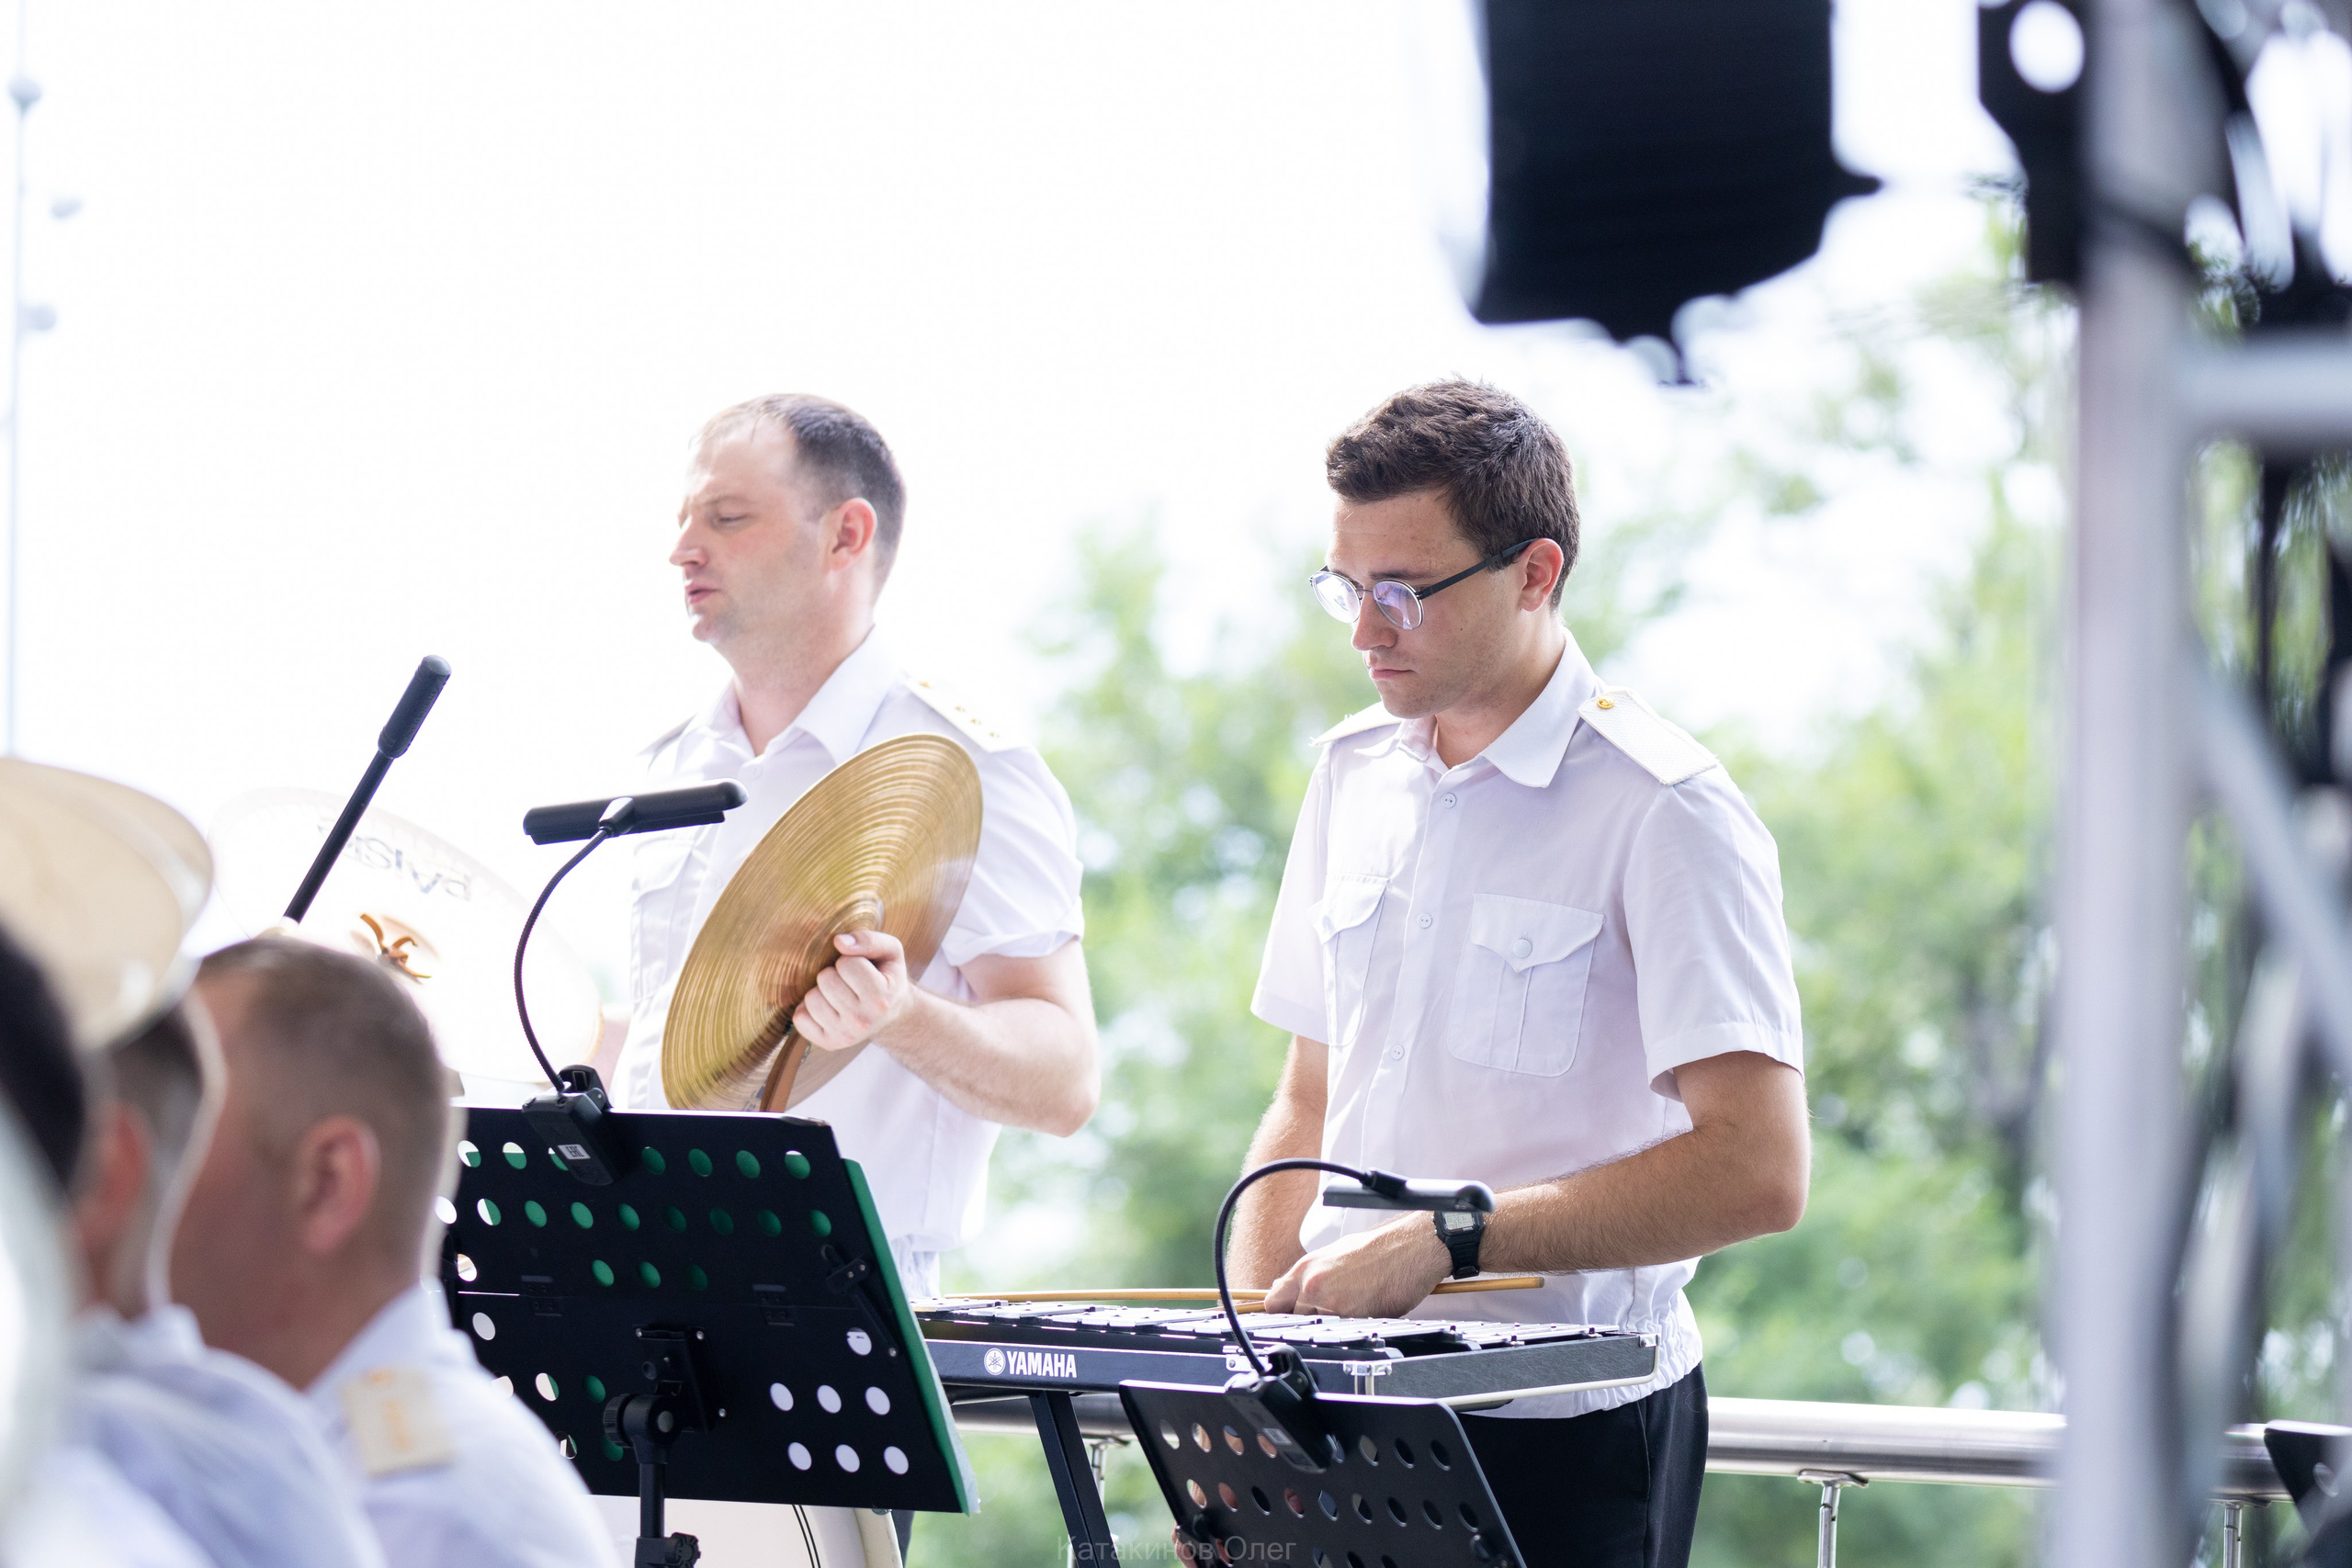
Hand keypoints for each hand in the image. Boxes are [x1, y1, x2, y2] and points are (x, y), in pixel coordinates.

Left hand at [791, 931, 915, 1052]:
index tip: (862, 969)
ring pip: (811, 998)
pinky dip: (808, 1008)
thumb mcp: (891, 951)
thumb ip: (869, 940)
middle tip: (849, 982)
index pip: (846, 964)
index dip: (851, 960)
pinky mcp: (828, 1043)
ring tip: (838, 994)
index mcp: (881, 999)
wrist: (892, 1014)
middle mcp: (863, 1021)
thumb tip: (838, 941)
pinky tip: (827, 1007)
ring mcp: (844, 1036)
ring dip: (821, 991)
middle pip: (826, 979)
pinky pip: (800, 1018)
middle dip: (835, 974)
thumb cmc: (887, 976)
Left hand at [1261, 1213, 1451, 1317]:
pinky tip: (1362, 1316)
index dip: (1281, 1313)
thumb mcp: (1334, 1254)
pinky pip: (1339, 1334)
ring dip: (1328, 1327)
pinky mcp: (1352, 1319)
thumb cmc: (1379, 1249)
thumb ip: (1309, 1276)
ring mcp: (1330, 1304)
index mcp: (1305, 1269)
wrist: (1411, 1248)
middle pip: (1291, 1320)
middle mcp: (1312, 1286)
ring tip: (1350, 1312)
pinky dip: (1347, 1331)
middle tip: (1327, 1315)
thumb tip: (1292, 1290)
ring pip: (1314, 1329)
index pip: (1273, 1303)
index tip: (1289, 1317)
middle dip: (1305, 1321)